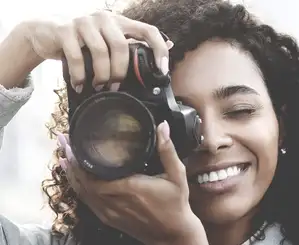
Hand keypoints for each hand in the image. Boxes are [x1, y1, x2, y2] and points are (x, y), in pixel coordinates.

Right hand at [15, 10, 172, 89]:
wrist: (46, 33)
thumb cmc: (83, 41)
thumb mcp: (109, 41)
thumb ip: (133, 44)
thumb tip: (168, 45)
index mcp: (120, 22)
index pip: (148, 30)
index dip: (158, 50)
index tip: (161, 71)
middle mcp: (104, 19)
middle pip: (121, 46)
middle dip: (120, 72)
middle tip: (116, 87)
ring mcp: (83, 22)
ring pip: (100, 51)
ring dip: (101, 75)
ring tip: (98, 87)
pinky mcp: (65, 29)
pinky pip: (76, 56)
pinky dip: (79, 75)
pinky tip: (80, 84)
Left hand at [58, 121, 203, 244]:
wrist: (172, 236)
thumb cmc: (176, 205)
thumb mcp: (177, 175)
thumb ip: (168, 150)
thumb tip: (162, 126)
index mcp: (129, 188)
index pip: (94, 175)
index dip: (79, 159)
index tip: (73, 141)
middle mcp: (115, 202)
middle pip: (82, 182)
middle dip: (71, 162)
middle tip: (64, 142)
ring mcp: (109, 213)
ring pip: (82, 193)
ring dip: (71, 174)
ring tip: (64, 156)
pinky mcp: (109, 219)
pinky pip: (87, 202)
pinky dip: (78, 189)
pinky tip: (75, 178)